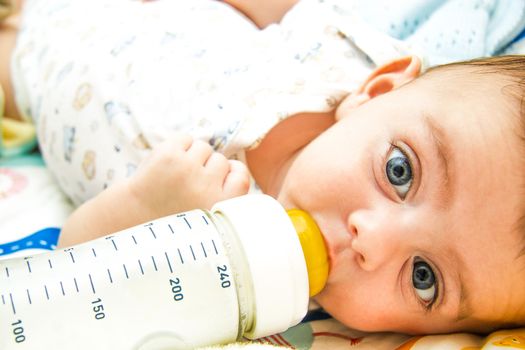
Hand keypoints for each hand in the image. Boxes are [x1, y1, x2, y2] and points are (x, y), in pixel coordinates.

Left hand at [128, 134, 250, 218]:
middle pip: (220, 160)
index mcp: (219, 207)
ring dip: (192, 156)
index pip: (241, 175)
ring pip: (203, 147)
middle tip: (187, 186)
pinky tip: (166, 166)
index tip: (216, 182)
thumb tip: (234, 165)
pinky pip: (185, 138)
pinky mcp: (168, 156)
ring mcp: (187, 170)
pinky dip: (177, 147)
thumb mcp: (207, 217)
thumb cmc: (174, 215)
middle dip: (206, 168)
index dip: (230, 174)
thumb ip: (225, 196)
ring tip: (176, 176)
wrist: (132, 216)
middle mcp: (206, 188)